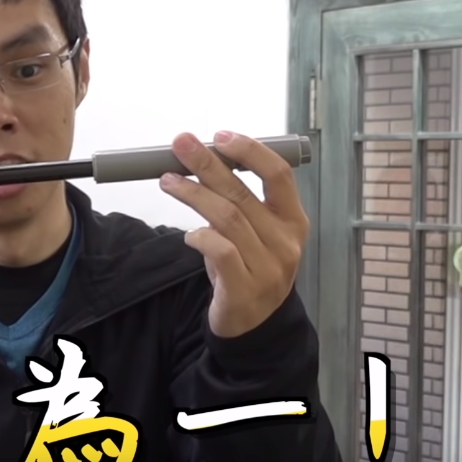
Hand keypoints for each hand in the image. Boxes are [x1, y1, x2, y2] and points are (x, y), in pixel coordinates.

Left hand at [159, 131, 308, 337]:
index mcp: (293, 221)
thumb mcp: (257, 233)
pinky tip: (189, 234)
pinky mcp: (245, 288)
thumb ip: (241, 201)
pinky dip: (199, 236)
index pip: (279, 175)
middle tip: (180, 144)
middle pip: (242, 192)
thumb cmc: (251, 267)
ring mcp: (268, 267)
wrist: (255, 325)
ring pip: (226, 218)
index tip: (221, 136)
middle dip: (207, 164)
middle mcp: (285, 242)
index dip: (250, 151)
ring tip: (168, 181)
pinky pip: (219, 250)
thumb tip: (202, 160)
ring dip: (193, 194)